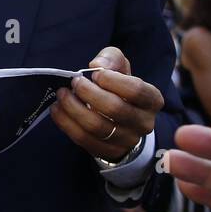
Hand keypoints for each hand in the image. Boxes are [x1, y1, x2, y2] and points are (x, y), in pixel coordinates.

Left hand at [51, 46, 163, 162]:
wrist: (119, 120)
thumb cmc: (119, 88)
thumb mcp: (120, 68)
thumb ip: (111, 59)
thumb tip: (97, 65)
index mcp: (152, 100)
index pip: (136, 90)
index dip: (112, 80)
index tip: (94, 73)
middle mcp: (144, 123)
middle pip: (115, 109)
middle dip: (89, 93)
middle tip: (74, 82)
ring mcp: (127, 140)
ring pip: (97, 126)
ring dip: (74, 109)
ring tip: (62, 95)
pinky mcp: (108, 152)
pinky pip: (84, 139)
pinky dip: (67, 124)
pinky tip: (58, 110)